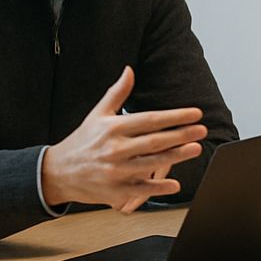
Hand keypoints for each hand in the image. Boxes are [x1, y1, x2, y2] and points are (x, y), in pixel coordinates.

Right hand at [41, 67, 207, 209]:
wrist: (58, 173)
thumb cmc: (82, 142)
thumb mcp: (97, 114)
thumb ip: (117, 93)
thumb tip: (130, 70)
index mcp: (113, 128)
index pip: (150, 120)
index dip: (175, 116)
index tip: (194, 113)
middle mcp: (115, 149)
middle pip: (155, 141)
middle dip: (181, 134)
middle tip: (201, 129)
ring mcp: (116, 171)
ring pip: (151, 164)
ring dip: (176, 157)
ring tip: (195, 149)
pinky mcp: (115, 191)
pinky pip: (140, 190)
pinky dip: (158, 187)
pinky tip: (175, 184)